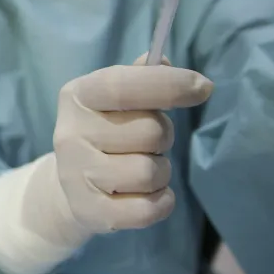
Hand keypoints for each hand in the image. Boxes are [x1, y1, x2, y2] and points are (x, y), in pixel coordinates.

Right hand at [0, 55, 212, 273]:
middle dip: (163, 137)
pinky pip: (147, 209)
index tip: (204, 87)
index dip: (169, 84)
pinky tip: (148, 195)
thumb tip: (163, 61)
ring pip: (150, 172)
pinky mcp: (89, 211)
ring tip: (143, 170)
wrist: (70, 187)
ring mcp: (75, 174)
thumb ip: (140, 77)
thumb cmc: (104, 133)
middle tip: (148, 142)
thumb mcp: (114, 99)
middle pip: (150, 131)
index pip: (123, 85)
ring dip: (161, 172)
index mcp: (77, 95)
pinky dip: (161, 203)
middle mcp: (69, 133)